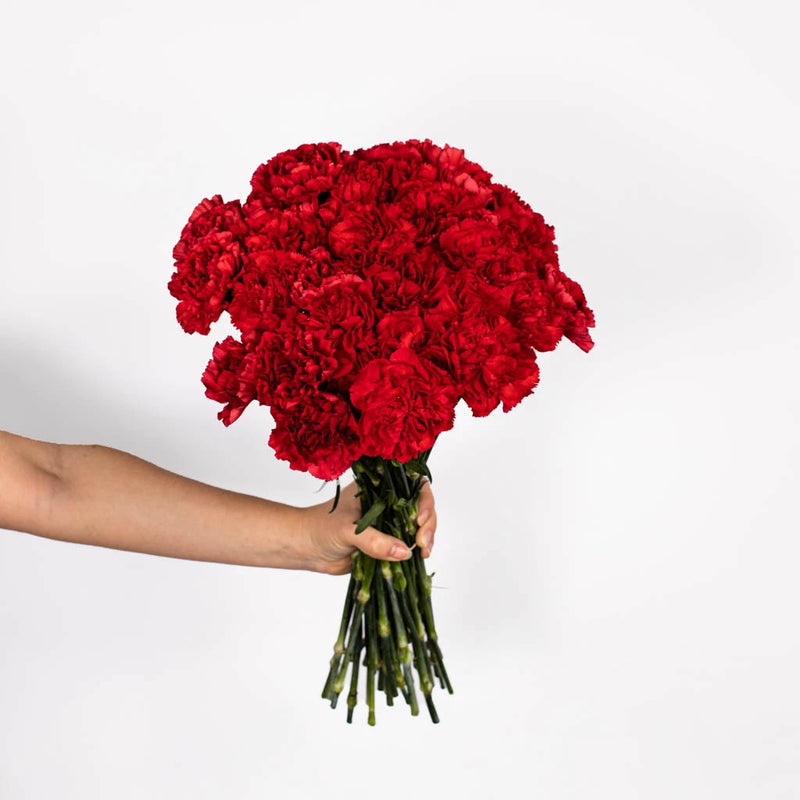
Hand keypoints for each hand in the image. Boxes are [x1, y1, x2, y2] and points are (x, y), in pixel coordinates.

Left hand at [298, 480, 436, 574]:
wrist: (306, 548)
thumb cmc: (321, 527)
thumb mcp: (347, 530)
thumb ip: (374, 540)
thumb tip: (403, 552)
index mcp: (379, 489)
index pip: (412, 486)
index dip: (424, 499)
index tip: (420, 518)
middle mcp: (388, 503)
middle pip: (421, 507)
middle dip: (427, 524)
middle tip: (422, 542)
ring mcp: (389, 524)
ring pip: (418, 528)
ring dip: (425, 540)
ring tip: (423, 553)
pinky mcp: (387, 544)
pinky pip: (408, 547)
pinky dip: (416, 553)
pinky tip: (418, 560)